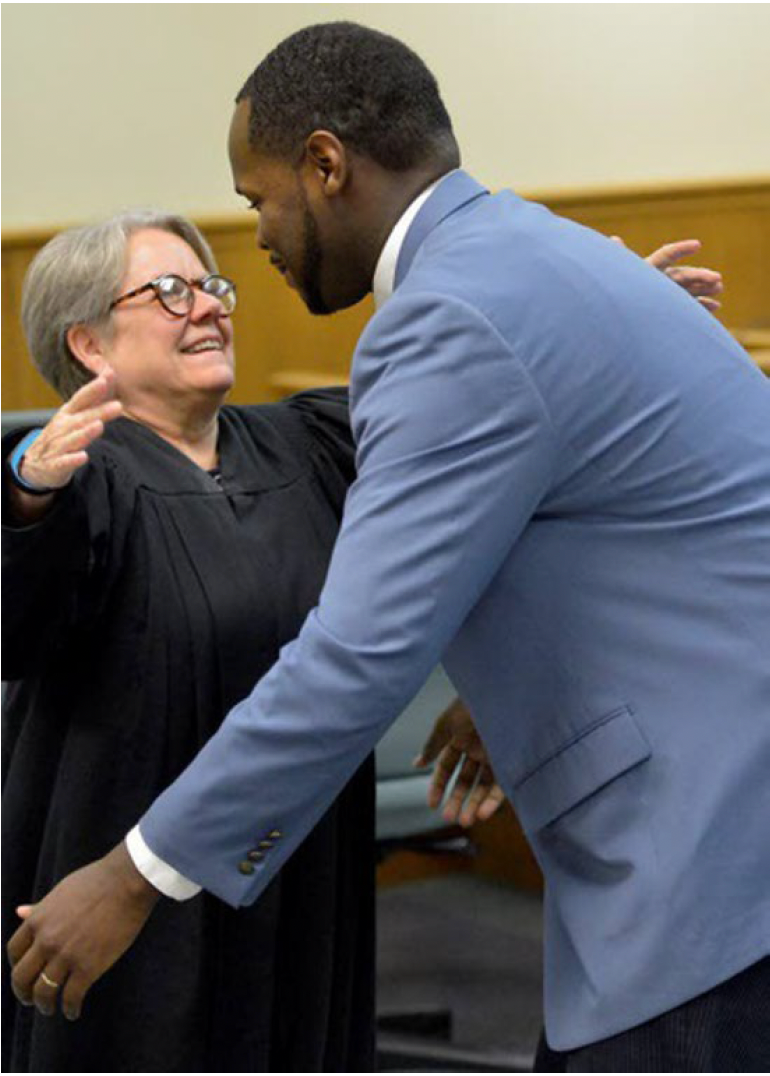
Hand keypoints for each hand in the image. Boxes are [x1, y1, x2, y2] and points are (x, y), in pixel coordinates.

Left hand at [7, 842, 159, 1019]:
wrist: (126, 881)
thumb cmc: (97, 881)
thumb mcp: (61, 892)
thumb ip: (40, 908)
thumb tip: (19, 912)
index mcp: (38, 920)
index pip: (14, 951)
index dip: (17, 965)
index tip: (25, 972)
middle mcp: (46, 940)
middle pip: (22, 978)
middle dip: (24, 993)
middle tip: (32, 999)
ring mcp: (66, 955)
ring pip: (44, 992)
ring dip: (45, 1005)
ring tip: (51, 1009)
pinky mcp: (88, 967)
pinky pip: (71, 997)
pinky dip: (70, 1009)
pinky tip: (74, 1011)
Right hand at [19, 369, 122, 490]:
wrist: (37, 465)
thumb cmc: (62, 435)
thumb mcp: (76, 415)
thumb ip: (95, 397)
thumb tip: (111, 372)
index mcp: (68, 414)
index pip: (81, 399)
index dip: (93, 390)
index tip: (107, 379)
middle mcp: (62, 427)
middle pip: (82, 419)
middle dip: (99, 412)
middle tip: (118, 406)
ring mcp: (57, 445)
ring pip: (72, 439)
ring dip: (85, 433)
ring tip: (99, 426)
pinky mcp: (55, 464)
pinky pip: (64, 462)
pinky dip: (72, 459)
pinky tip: (83, 456)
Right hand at [414, 698, 504, 826]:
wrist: (502, 694)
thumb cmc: (472, 704)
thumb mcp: (446, 725)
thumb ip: (432, 746)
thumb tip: (416, 764)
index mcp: (460, 738)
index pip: (447, 767)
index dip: (438, 785)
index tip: (432, 804)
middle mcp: (478, 749)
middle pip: (465, 780)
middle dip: (456, 800)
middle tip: (449, 818)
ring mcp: (494, 756)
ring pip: (483, 786)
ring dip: (474, 805)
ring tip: (465, 822)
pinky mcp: (511, 761)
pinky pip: (502, 786)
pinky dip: (492, 801)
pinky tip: (483, 813)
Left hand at [612, 236, 723, 311]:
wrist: (614, 317)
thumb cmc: (614, 292)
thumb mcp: (618, 275)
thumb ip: (620, 258)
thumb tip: (613, 239)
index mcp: (649, 268)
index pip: (667, 255)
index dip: (681, 249)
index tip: (697, 244)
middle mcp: (661, 280)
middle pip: (683, 275)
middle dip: (700, 276)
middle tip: (717, 278)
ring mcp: (668, 295)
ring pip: (690, 289)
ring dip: (705, 288)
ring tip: (719, 287)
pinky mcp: (671, 310)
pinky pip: (689, 307)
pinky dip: (702, 307)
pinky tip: (715, 306)